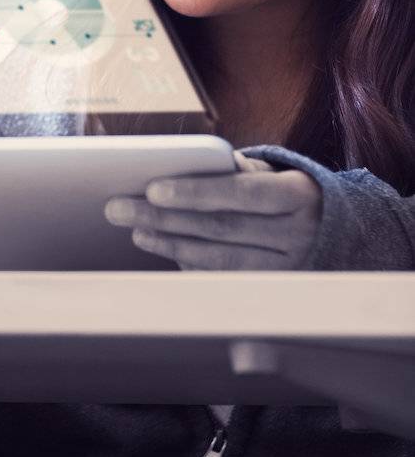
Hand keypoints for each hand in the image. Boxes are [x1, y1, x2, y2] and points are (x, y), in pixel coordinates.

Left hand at [104, 167, 323, 269]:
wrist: (338, 233)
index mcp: (298, 195)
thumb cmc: (290, 194)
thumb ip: (240, 170)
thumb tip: (195, 164)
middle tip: (119, 208)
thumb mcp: (276, 174)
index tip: (153, 188)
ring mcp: (289, 270)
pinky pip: (224, 279)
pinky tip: (162, 249)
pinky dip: (189, 264)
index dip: (196, 193)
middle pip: (222, 228)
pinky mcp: (275, 292)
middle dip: (165, 217)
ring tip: (136, 230)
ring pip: (220, 258)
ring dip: (170, 244)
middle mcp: (298, 235)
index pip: (242, 193)